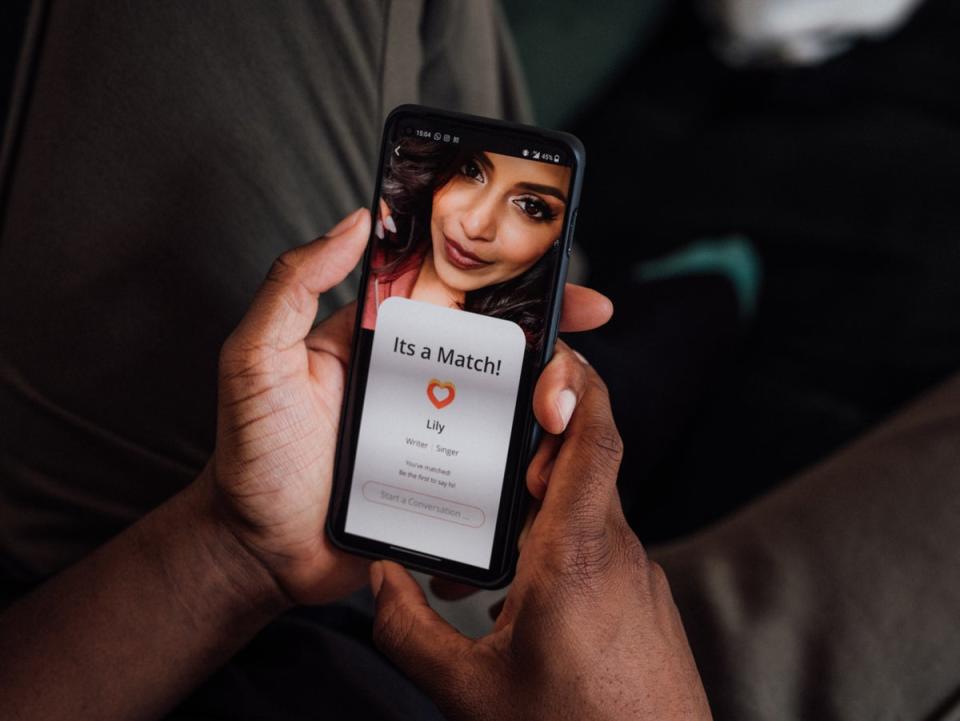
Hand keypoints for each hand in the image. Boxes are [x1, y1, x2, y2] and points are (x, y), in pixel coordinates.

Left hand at [208, 208, 614, 606]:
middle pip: (494, 340)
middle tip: (589, 318)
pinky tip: (554, 446)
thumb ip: (293, 287)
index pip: (450, 290)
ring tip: (565, 395)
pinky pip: (499, 455)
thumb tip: (354, 222)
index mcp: (379, 339)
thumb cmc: (252, 455)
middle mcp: (414, 377)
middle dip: (548, 324)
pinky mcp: (447, 477)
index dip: (500, 272)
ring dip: (548, 386)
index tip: (550, 262)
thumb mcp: (256, 359)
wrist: (261, 552)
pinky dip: (532, 448)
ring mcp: (435, 427)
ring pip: (507, 395)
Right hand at [370, 358, 711, 720]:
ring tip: (489, 532)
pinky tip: (520, 587)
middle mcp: (615, 552)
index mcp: (574, 556)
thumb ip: (408, 631)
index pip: (593, 438)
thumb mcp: (469, 691)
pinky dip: (560, 541)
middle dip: (536, 446)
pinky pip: (599, 545)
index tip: (553, 356)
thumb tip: (376, 582)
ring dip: (543, 503)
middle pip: (583, 463)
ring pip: (589, 507)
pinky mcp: (644, 600)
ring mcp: (637, 576)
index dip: (577, 384)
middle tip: (486, 452)